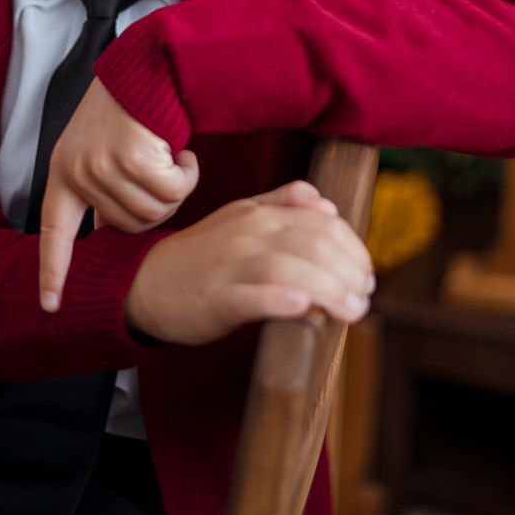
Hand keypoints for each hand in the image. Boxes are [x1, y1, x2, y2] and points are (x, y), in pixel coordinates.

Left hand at [39, 78, 198, 310]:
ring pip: (154, 213)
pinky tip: (182, 150)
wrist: (147, 66)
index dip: (53, 271)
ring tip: (168, 155)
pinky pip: (174, 192)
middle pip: (129, 226)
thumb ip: (99, 192)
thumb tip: (110, 233)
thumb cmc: (128, 107)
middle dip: (154, 205)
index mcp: (63, 173)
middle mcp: (78, 172)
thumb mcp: (97, 150)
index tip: (50, 305)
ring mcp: (103, 166)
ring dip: (174, 186)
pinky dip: (188, 173)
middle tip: (159, 171)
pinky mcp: (132, 158)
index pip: (55, 233)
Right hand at [123, 180, 374, 344]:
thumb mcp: (241, 217)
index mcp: (258, 213)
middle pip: (311, 243)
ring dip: (328, 289)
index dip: (352, 246)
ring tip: (352, 310)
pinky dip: (279, 299)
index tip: (367, 273)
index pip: (320, 221)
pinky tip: (303, 308)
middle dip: (349, 270)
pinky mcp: (214, 300)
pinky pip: (251, 296)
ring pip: (288, 267)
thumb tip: (326, 203)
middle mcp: (246, 232)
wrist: (146, 282)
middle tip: (366, 297)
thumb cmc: (203, 255)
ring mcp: (229, 265)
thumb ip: (283, 205)